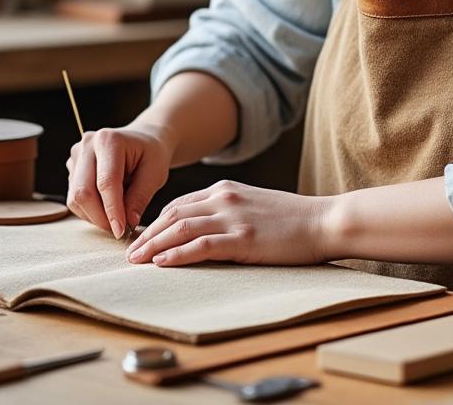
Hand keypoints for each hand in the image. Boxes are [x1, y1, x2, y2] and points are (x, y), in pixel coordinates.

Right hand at [66, 124, 175, 238]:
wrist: (144, 139)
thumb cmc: (152, 154)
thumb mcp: (155, 174)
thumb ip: (140, 197)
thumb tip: (127, 223)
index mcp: (109, 141)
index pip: (106, 182)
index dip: (112, 210)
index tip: (121, 231)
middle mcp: (87, 145)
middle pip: (83, 191)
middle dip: (100, 217)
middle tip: (119, 230)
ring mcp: (76, 156)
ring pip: (75, 198)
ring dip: (94, 216)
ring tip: (117, 215)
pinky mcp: (72, 168)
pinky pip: (74, 199)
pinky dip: (89, 210)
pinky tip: (107, 207)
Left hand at [124, 180, 334, 266]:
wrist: (324, 221)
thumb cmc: (293, 220)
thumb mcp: (254, 206)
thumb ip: (228, 211)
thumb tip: (204, 229)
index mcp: (225, 189)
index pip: (179, 204)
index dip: (156, 222)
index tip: (142, 238)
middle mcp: (224, 198)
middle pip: (172, 214)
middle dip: (147, 234)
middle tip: (129, 252)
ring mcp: (233, 217)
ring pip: (180, 228)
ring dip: (153, 245)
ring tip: (136, 260)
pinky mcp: (243, 238)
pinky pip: (200, 245)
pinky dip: (177, 254)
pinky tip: (162, 262)